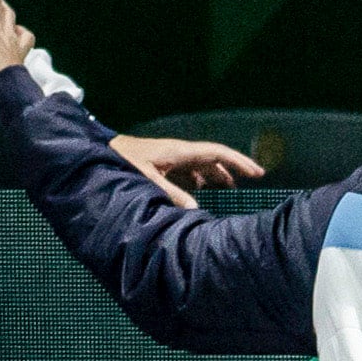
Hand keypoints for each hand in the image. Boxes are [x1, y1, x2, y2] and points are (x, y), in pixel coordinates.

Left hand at [108, 135, 265, 208]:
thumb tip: (195, 209)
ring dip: (218, 176)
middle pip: (214, 159)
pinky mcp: (165, 165)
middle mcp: (181, 153)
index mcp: (181, 152)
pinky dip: (200, 181)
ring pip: (203, 166)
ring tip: (231, 190)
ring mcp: (173, 158)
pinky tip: (202, 192)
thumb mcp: (148, 178)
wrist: (104, 151)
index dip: (239, 162)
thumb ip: (171, 194)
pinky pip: (189, 172)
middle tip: (253, 181)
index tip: (257, 172)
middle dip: (234, 169)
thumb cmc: (124, 159)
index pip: (217, 154)